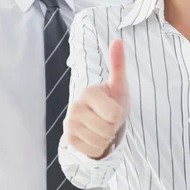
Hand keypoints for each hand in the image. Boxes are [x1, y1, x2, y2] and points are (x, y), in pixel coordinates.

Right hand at [65, 39, 128, 159]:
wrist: (103, 122)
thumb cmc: (114, 101)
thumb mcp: (120, 85)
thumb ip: (118, 63)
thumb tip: (117, 39)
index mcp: (88, 92)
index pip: (114, 114)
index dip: (119, 115)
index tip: (113, 108)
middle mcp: (75, 107)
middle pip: (107, 128)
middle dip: (113, 127)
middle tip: (109, 120)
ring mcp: (70, 124)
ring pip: (100, 141)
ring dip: (107, 138)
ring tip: (103, 127)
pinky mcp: (69, 140)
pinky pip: (92, 150)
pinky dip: (98, 147)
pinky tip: (95, 137)